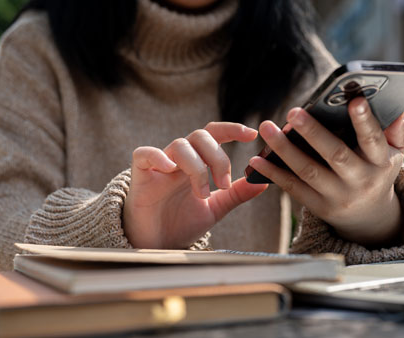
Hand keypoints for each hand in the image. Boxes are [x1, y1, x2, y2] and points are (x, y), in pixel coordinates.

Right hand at [124, 122, 267, 248]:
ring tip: (202, 193)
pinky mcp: (140, 176)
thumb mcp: (215, 208)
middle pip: (199, 136)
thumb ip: (236, 194)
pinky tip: (170, 168)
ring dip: (197, 167)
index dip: (232, 129)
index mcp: (197, 163)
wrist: (157, 245)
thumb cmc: (181, 223)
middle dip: (218, 157)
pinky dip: (157, 156)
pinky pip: (143, 154)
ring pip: (179, 145)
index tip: (252, 135)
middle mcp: (179, 160)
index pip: (213, 135)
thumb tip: (263, 182)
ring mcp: (159, 166)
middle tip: (224, 183)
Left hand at [248, 97, 403, 245]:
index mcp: (380, 163)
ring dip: (284, 149)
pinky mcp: (318, 207)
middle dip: (314, 133)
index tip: (355, 100)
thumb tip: (396, 109)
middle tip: (293, 112)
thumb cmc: (376, 171)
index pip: (373, 140)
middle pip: (335, 155)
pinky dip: (273, 174)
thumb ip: (395, 132)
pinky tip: (256, 160)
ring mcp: (337, 196)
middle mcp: (360, 181)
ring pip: (308, 171)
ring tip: (267, 128)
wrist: (367, 216)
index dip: (365, 121)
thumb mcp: (393, 154)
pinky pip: (293, 188)